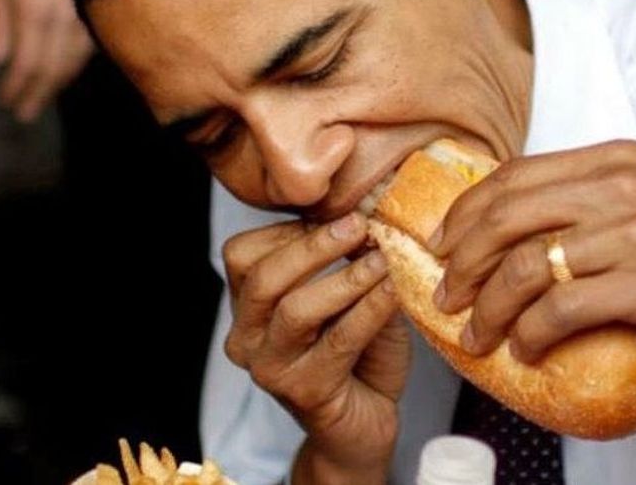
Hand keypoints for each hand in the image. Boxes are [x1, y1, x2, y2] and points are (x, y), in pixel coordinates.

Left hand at [0, 0, 94, 122]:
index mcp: (34, 12)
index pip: (27, 64)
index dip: (16, 87)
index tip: (5, 102)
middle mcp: (62, 21)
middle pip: (52, 71)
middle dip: (36, 95)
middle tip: (23, 115)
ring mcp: (83, 20)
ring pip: (72, 65)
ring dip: (54, 87)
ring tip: (39, 102)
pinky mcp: (95, 16)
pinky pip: (84, 53)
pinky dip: (70, 70)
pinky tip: (60, 78)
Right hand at [222, 213, 408, 482]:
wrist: (364, 421)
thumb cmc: (356, 351)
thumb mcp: (346, 294)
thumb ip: (345, 258)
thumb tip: (364, 213)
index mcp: (246, 308)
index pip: (242, 254)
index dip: (289, 228)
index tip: (338, 213)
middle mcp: (245, 339)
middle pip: (262, 278)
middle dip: (313, 246)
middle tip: (358, 226)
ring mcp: (270, 369)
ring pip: (295, 310)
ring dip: (344, 278)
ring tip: (381, 259)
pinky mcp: (304, 392)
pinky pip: (338, 341)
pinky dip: (369, 309)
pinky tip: (394, 290)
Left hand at [430, 140, 635, 362]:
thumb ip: (599, 197)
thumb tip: (535, 233)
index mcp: (613, 160)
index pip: (514, 176)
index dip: (466, 212)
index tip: (444, 243)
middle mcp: (617, 187)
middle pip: (505, 217)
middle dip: (461, 261)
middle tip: (447, 296)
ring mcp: (635, 233)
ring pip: (525, 266)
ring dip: (488, 308)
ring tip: (478, 334)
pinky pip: (564, 308)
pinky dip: (532, 333)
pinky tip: (526, 349)